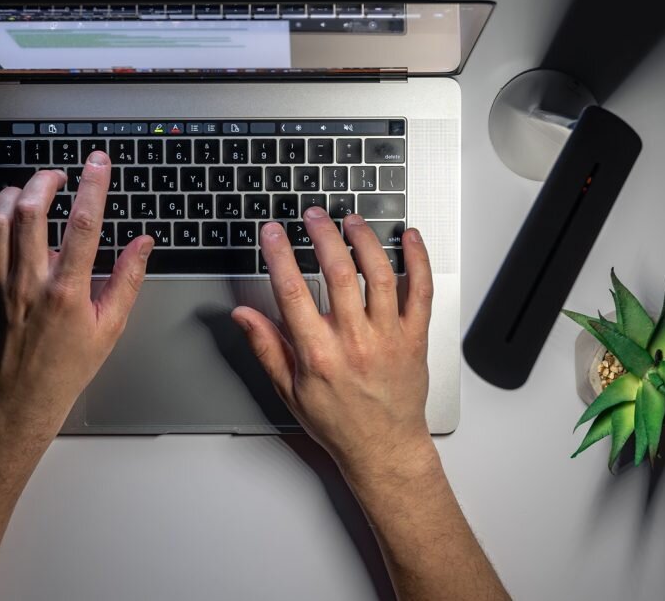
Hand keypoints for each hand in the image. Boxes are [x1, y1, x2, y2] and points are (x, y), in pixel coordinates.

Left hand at [0, 151, 152, 437]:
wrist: (20, 397)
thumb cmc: (67, 365)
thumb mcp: (110, 326)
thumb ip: (127, 279)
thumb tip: (143, 243)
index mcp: (66, 291)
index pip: (83, 223)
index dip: (93, 185)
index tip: (98, 163)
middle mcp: (29, 283)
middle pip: (31, 211)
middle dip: (46, 180)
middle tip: (58, 176)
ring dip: (14, 195)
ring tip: (30, 192)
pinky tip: (2, 219)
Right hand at [231, 207, 435, 478]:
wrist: (384, 448)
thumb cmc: (338, 422)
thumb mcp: (289, 389)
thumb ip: (266, 346)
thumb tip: (243, 314)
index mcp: (319, 354)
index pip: (293, 293)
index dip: (280, 256)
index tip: (273, 232)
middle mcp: (355, 342)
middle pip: (339, 273)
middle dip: (323, 236)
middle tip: (313, 215)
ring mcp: (388, 337)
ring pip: (380, 275)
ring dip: (365, 240)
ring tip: (351, 221)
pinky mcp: (415, 337)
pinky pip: (421, 291)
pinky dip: (418, 260)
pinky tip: (408, 238)